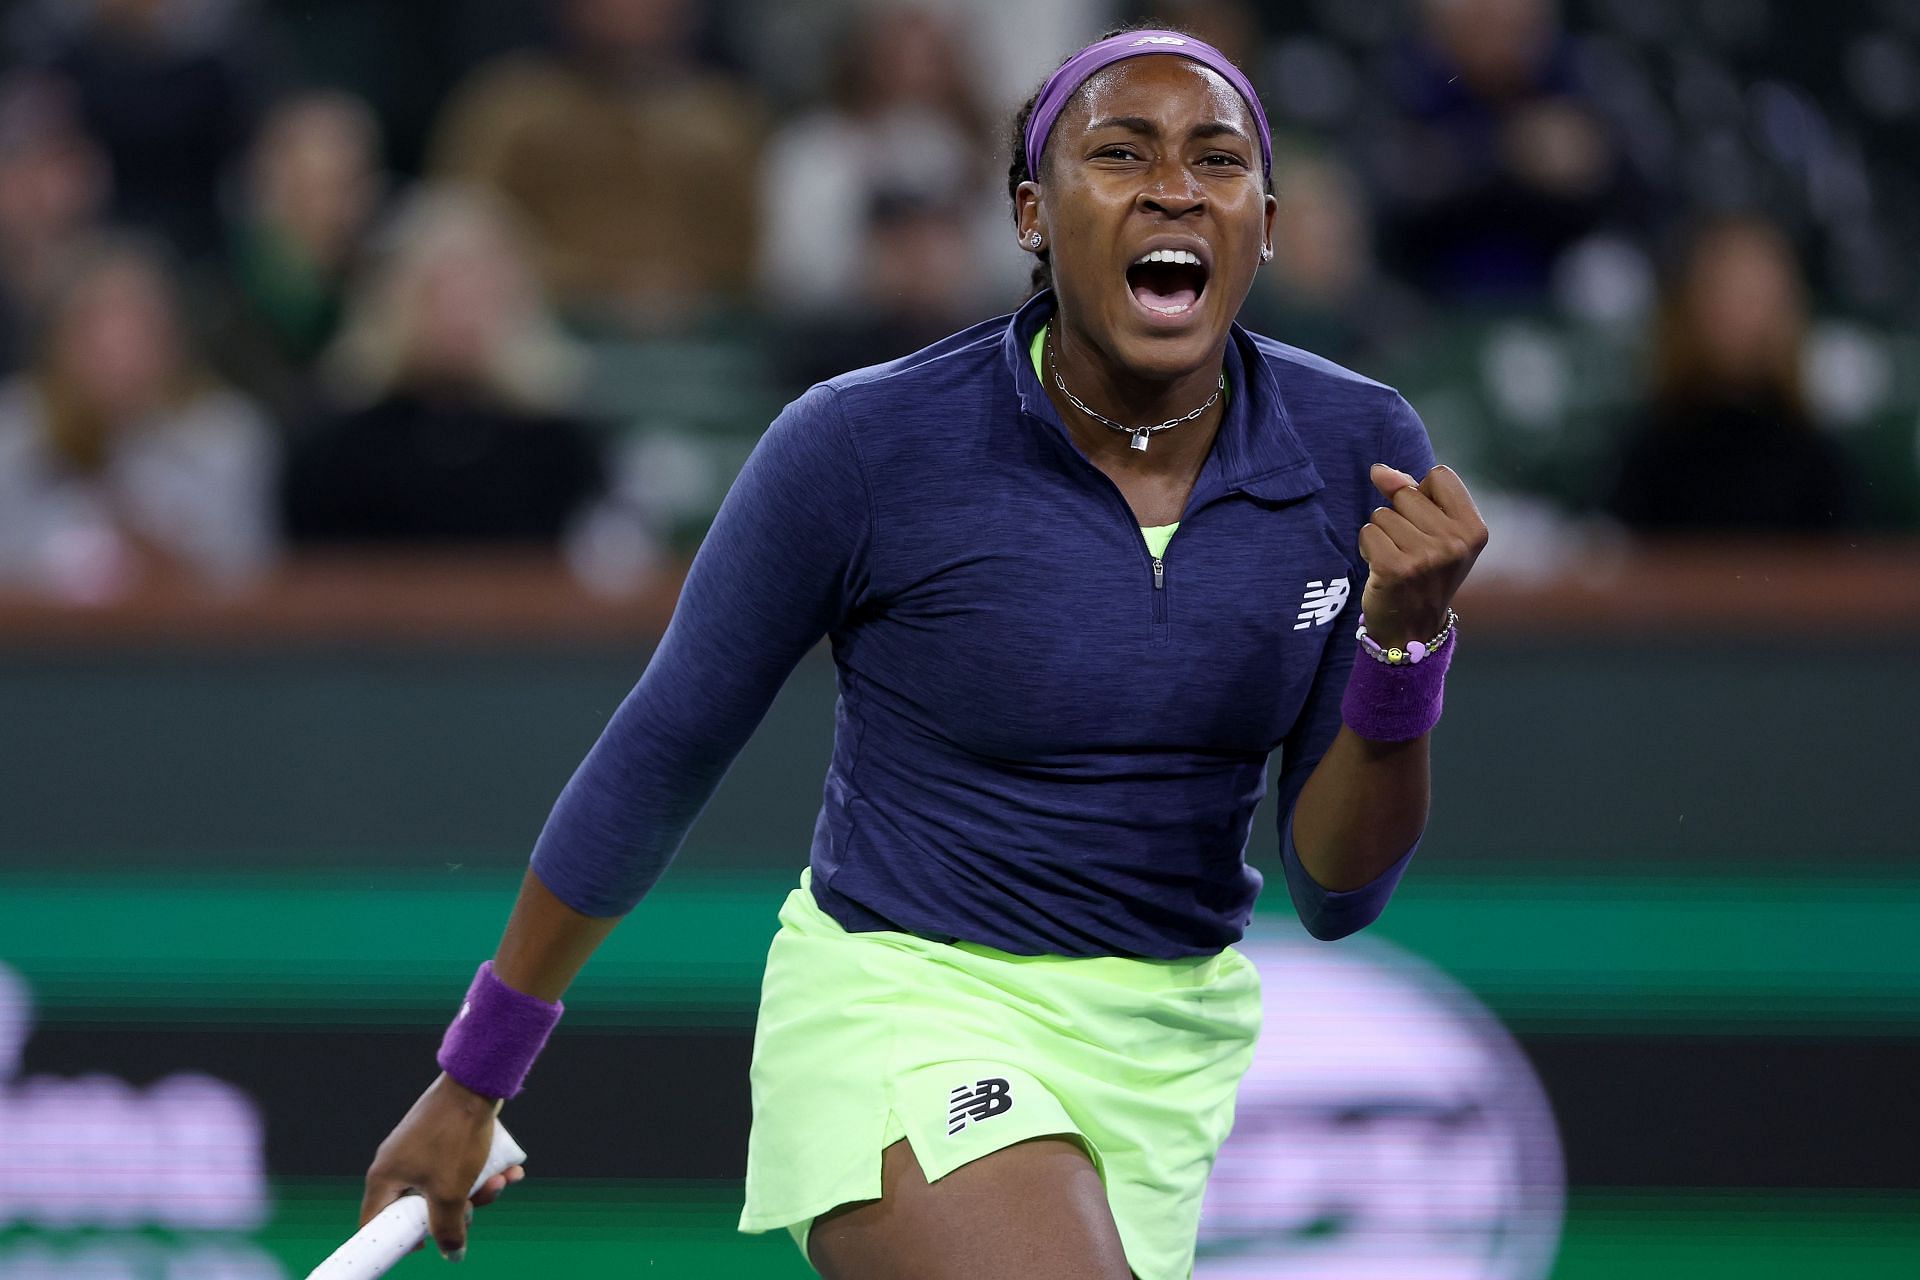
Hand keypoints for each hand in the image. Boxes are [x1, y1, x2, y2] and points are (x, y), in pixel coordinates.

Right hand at [360, 1073, 524, 1260]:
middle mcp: (397, 1164)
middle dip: (457, 1211)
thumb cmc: (455, 1137)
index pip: (375, 1222)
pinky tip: (510, 1171)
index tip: (424, 1246)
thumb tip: (453, 1255)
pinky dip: (481, 1171)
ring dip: (478, 1190)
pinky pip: (458, 1165)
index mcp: (385, 1178)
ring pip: (446, 1187)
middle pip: (421, 1207)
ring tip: (503, 1180)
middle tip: (476, 1206)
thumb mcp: (452, 1192)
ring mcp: (420, 1149)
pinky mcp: (441, 1138)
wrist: (476, 1082)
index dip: (396, 1240)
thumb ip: (448, 1228)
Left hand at [1357, 463, 1487, 646]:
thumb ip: (1409, 490)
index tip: (1427, 523)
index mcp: (1474, 529)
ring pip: (1382, 514)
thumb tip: (1378, 471)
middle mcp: (1456, 542)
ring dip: (1382, 533)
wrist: (1412, 627)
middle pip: (1406, 493)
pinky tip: (1381, 567)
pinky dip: (1368, 546)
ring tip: (1397, 558)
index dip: (1423, 493)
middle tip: (1410, 548)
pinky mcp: (1396, 568)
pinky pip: (1368, 532)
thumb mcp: (1433, 529)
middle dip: (1399, 515)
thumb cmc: (1423, 570)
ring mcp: (1427, 557)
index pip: (1439, 475)